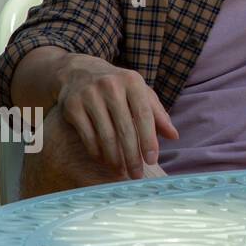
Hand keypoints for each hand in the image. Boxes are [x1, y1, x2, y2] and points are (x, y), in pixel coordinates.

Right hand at [55, 55, 178, 179]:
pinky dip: (97, 152)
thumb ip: (158, 114)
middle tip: (137, 173)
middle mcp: (111, 86)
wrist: (79, 72)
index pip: (144, 115)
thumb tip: (174, 136)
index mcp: (132, 81)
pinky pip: (86, 136)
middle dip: (132, 155)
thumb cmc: (119, 87)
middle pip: (125, 128)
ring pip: (105, 135)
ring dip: (114, 157)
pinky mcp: (71, 106)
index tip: (152, 160)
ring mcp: (89, 95)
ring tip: (121, 170)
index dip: (149, 139)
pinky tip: (104, 160)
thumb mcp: (140, 93)